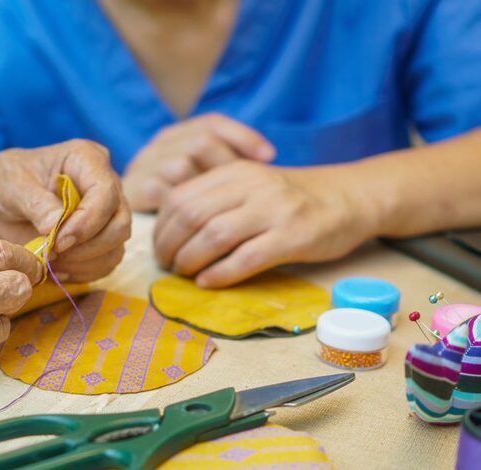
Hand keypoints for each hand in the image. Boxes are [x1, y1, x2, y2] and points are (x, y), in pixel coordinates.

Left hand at [0, 139, 130, 282]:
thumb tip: (56, 225)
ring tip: (51, 260)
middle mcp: (105, 185)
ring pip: (116, 247)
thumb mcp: (10, 185)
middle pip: (120, 223)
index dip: (87, 221)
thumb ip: (34, 202)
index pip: (106, 192)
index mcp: (87, 159)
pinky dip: (83, 272)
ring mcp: (107, 214)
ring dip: (84, 262)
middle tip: (53, 252)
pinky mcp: (102, 240)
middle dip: (88, 246)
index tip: (58, 240)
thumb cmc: (3, 184)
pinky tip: (58, 268)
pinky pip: (106, 263)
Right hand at [122, 113, 274, 211]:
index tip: (270, 157)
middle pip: (200, 141)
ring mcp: (143, 165)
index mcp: (176, 136)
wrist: (116, 218)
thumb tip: (269, 158)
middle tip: (245, 192)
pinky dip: (186, 209)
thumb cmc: (177, 204)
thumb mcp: (200, 178)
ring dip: (205, 191)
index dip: (243, 136)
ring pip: (183, 165)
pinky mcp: (134, 190)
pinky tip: (201, 226)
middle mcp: (158, 145)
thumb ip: (224, 166)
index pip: (212, 123)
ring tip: (223, 211)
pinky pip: (165, 194)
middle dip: (226, 165)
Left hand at [153, 160, 376, 286]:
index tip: (159, 248)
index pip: (181, 197)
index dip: (161, 227)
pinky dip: (220, 274)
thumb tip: (171, 233)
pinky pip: (246, 258)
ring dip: (191, 261)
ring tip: (185, 275)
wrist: (349, 197)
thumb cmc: (292, 198)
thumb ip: (217, 199)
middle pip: (192, 216)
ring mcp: (274, 210)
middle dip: (170, 246)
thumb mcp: (251, 186)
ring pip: (214, 236)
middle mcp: (251, 186)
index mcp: (235, 172)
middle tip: (167, 266)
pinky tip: (208, 282)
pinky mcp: (293, 236)